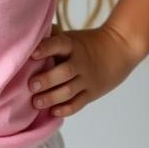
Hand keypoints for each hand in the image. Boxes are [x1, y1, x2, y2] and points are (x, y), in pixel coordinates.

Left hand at [27, 22, 142, 117]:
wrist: (119, 48)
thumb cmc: (86, 43)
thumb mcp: (72, 36)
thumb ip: (53, 37)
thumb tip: (29, 35)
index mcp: (73, 45)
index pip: (59, 44)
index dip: (46, 48)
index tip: (32, 53)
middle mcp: (81, 62)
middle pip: (64, 72)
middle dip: (47, 80)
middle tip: (31, 85)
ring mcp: (88, 79)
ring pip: (69, 91)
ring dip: (52, 98)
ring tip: (36, 102)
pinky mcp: (92, 93)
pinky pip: (78, 104)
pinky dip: (66, 109)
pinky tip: (53, 112)